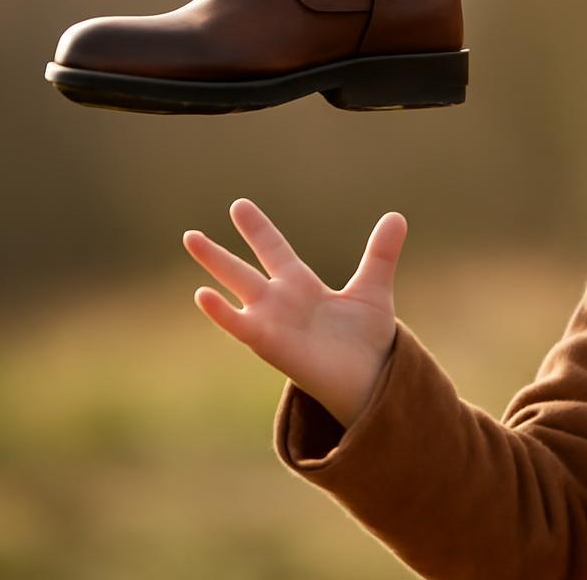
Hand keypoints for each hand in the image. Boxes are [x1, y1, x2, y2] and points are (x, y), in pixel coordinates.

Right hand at [182, 197, 407, 427]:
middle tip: (190, 234)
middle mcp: (281, 302)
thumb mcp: (373, 289)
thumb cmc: (368, 341)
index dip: (258, 229)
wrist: (373, 380)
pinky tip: (202, 294)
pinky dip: (223, 312)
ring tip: (190, 241)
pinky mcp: (273, 346)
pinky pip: (242, 327)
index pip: (274, 249)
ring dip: (214, 267)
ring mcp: (273, 323)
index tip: (238, 206)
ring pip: (236, 290)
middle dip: (219, 253)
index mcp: (302, 286)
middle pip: (244, 270)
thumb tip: (396, 216)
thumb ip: (380, 254)